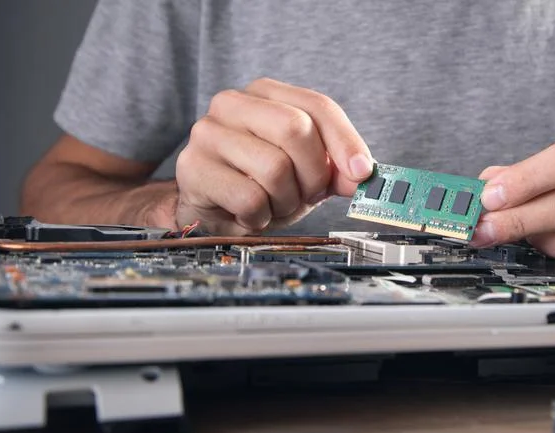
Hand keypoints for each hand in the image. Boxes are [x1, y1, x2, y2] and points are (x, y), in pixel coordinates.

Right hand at [174, 78, 373, 234]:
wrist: (212, 210)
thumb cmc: (260, 182)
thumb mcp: (306, 170)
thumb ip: (336, 168)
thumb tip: (362, 175)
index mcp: (265, 93)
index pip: (317, 105)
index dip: (346, 141)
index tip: (362, 172)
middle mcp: (232, 103)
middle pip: (296, 129)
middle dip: (313, 174)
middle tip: (306, 194)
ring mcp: (208, 133)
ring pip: (274, 168)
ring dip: (286, 201)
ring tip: (273, 204)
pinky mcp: (193, 168)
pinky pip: (249, 198)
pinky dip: (260, 217)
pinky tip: (251, 214)